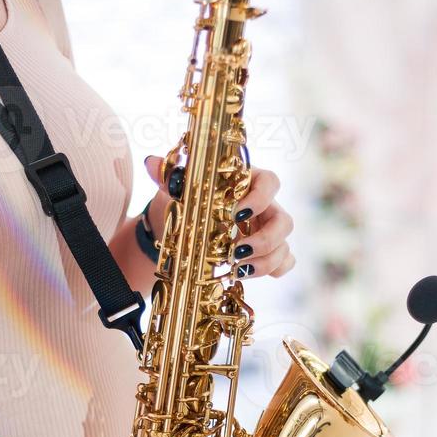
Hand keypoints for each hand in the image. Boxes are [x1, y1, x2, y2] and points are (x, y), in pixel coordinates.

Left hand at [143, 155, 295, 279]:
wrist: (179, 228)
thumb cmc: (185, 200)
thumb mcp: (176, 189)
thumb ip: (169, 176)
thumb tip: (151, 163)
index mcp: (249, 183)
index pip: (271, 182)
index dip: (261, 198)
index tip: (237, 213)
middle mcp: (264, 207)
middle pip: (284, 221)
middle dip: (265, 240)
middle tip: (236, 251)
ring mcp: (267, 231)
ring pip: (284, 246)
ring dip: (264, 261)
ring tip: (236, 270)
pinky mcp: (266, 252)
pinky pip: (284, 262)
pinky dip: (273, 270)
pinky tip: (247, 273)